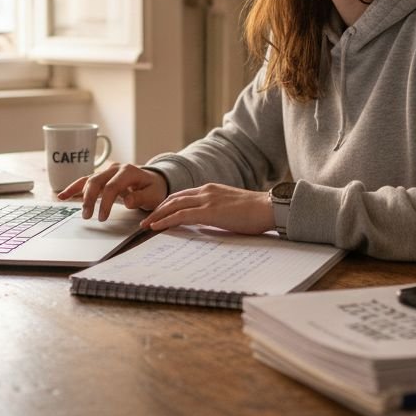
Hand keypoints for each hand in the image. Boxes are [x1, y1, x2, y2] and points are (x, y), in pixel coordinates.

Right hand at [58, 162, 167, 220]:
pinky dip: (74, 187)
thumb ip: (141, 197)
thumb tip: (127, 200)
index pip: (112, 186)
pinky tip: (62, 195)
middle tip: (87, 216)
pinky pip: (85, 181)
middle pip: (96, 181)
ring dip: (80, 195)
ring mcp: (107, 171)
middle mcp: (115, 169)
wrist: (155, 180)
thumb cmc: (154, 189)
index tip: (102, 218)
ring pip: (89, 180)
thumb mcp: (154, 195)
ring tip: (79, 211)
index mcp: (128, 171)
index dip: (105, 203)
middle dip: (89, 199)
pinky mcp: (102, 177)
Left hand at [142, 183, 274, 234]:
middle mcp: (206, 191)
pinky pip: (181, 215)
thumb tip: (207, 222)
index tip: (158, 213)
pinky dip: (166, 220)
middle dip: (158, 209)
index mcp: (212, 189)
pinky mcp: (209, 211)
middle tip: (146, 220)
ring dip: (157, 215)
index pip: (183, 195)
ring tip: (145, 225)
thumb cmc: (256, 212)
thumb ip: (217, 210)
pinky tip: (156, 226)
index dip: (168, 204)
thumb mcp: (232, 208)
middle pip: (174, 198)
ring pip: (173, 205)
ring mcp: (207, 199)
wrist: (269, 208)